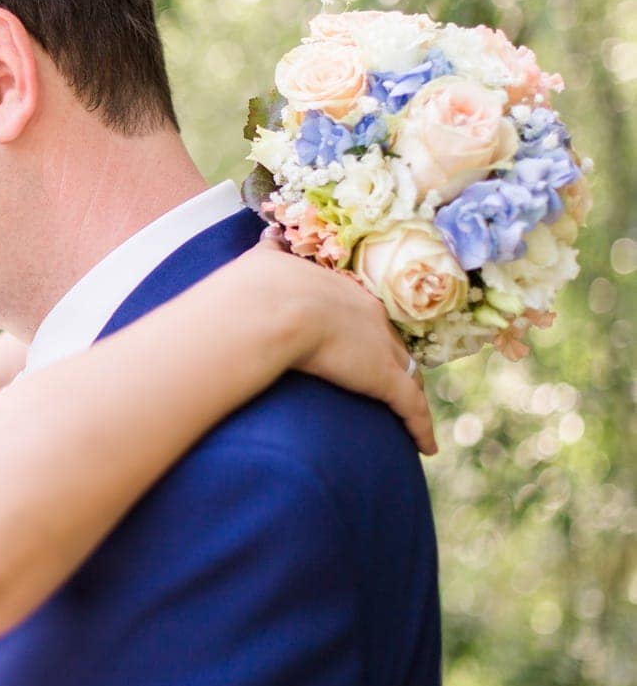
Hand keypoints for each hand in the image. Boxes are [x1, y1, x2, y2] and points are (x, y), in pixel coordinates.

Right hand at [240, 231, 435, 454]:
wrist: (270, 306)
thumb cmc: (260, 287)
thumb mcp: (266, 263)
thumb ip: (270, 253)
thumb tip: (265, 238)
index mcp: (343, 291)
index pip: (365, 315)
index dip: (367, 331)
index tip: (364, 343)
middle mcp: (370, 316)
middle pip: (393, 343)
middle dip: (396, 360)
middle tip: (396, 378)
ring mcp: (381, 347)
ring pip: (409, 375)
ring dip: (411, 393)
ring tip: (412, 415)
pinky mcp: (385, 379)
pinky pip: (411, 408)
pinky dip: (421, 428)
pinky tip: (426, 447)